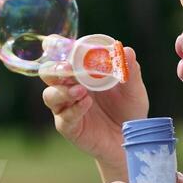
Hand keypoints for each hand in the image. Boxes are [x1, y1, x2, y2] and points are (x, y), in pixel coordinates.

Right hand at [40, 45, 146, 170]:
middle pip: (48, 74)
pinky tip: (86, 104)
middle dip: (54, 69)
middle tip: (68, 68)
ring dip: (62, 90)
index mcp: (81, 73)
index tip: (56, 41)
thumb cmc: (129, 110)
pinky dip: (74, 109)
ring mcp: (66, 108)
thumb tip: (127, 51)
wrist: (131, 140)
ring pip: (50, 96)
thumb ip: (130, 71)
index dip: (54, 47)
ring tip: (81, 91)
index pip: (62, 56)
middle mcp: (69, 87)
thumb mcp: (134, 90)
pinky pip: (64, 117)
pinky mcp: (69, 127)